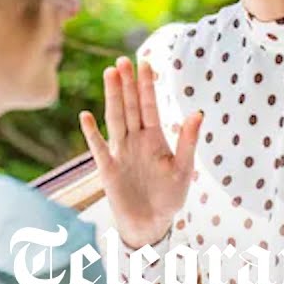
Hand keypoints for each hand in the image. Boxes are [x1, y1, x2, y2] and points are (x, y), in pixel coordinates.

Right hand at [79, 56, 202, 248]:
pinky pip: (99, 148)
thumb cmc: (170, 196)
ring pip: (115, 119)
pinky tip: (85, 115)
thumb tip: (198, 113)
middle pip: (130, 106)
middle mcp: (136, 140)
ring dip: (113, 97)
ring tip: (109, 74)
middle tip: (123, 60)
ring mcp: (121, 152)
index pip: (150, 106)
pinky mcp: (108, 169)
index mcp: (155, 138)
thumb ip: (188, 141)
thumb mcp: (183, 168)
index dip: (148, 85)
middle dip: (128, 84)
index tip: (146, 62)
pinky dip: (92, 133)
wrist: (152, 223)